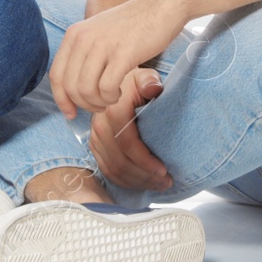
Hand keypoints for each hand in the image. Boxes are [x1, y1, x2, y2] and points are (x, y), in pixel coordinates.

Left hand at [50, 0, 181, 116]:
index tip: (71, 113)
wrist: (161, 6)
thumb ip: (84, 56)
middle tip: (100, 105)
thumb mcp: (98, 34)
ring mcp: (102, 45)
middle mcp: (83, 38)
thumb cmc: (133, 26)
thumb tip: (73, 91)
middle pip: (70, 87)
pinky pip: (106, 88)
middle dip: (84, 104)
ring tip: (111, 98)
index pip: (56, 75)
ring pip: (86, 90)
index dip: (61, 99)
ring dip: (99, 103)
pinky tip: (120, 92)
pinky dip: (112, 97)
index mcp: (74, 34)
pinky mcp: (123, 53)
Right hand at [89, 68, 171, 191]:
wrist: (115, 82)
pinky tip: (142, 182)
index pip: (127, 144)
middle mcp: (99, 125)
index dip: (145, 161)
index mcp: (112, 110)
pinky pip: (107, 170)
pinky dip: (125, 180)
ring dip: (137, 182)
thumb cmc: (135, 83)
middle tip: (167, 182)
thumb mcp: (144, 77)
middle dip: (145, 177)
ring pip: (113, 170)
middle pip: (120, 162)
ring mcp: (95, 137)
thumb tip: (153, 88)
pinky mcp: (94, 145)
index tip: (164, 170)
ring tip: (159, 184)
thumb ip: (149, 82)